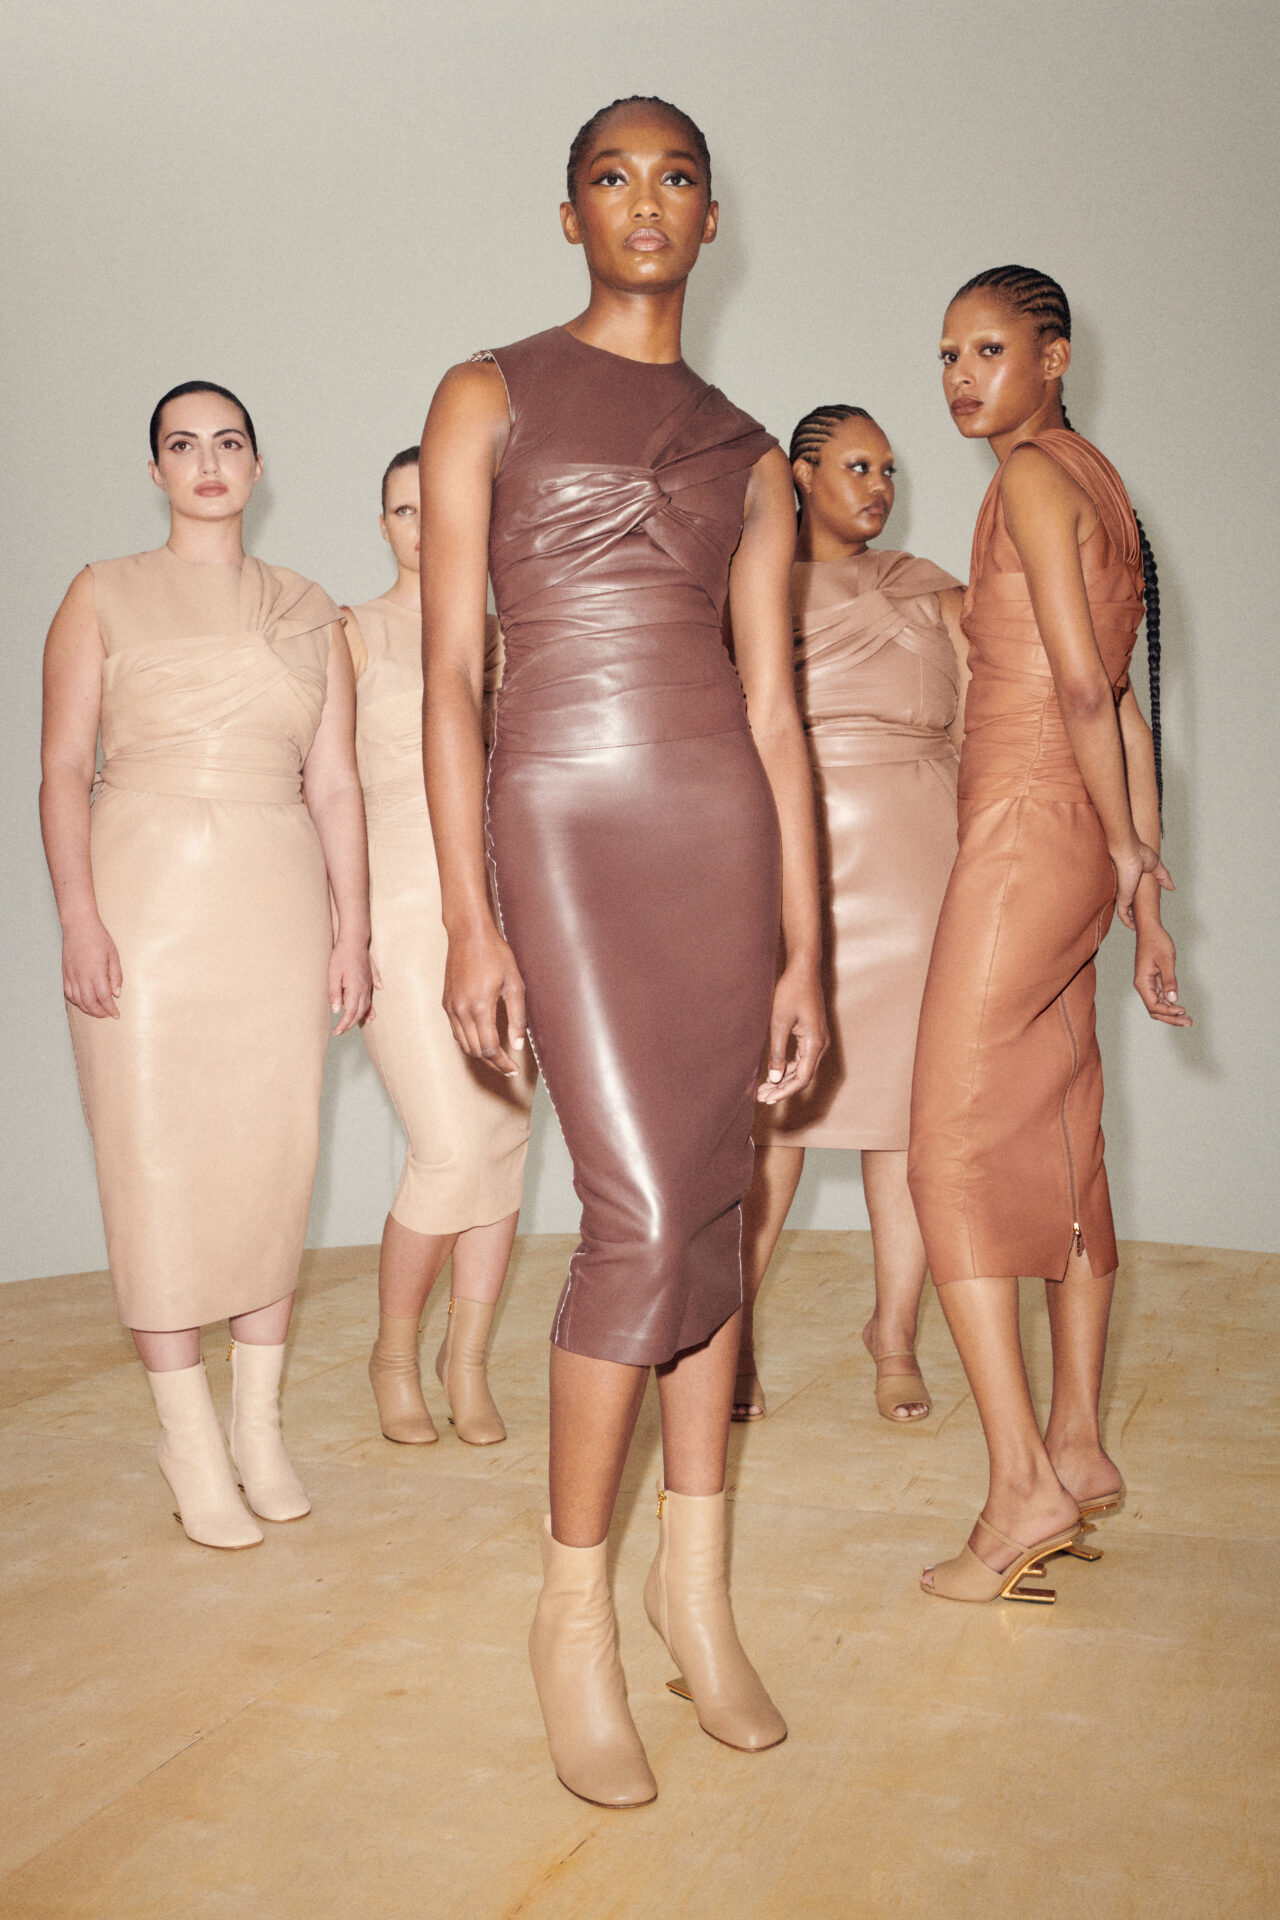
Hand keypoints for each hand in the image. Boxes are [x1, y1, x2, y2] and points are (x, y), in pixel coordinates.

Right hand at [62, 916, 121, 1017]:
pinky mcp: (64, 973)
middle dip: (99, 1013)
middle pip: (89, 1003)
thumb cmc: (99, 939)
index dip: (110, 1009)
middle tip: (107, 1015)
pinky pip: (68, 993)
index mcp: (96, 972)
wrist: (79, 926)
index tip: (116, 1014)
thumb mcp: (114, 955)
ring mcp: (71, 975)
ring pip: (77, 1000)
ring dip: (88, 1009)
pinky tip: (83, 1002)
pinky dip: (76, 1001)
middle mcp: (82, 976)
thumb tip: (117, 994)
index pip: (104, 997)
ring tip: (97, 1011)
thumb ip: (116, 976)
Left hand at [328, 934, 374, 1034]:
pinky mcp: (370, 979)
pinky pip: (371, 998)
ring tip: (354, 1025)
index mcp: (355, 989)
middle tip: (340, 1031)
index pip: (350, 1013)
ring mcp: (369, 984)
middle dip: (350, 1024)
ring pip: (366, 1006)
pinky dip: (370, 1008)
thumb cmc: (341, 956)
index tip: (336, 1032)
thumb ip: (334, 994)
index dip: (343, 1025)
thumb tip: (336, 1011)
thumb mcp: (333, 975)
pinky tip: (372, 1013)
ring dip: (360, 1018)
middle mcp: (364, 989)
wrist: (354, 940)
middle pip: (359, 1013)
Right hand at [442, 921, 526, 1076]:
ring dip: (480, 1054)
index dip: (502, 1063)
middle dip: (493, 1062)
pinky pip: (456, 1031)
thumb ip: (517, 1017)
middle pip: (476, 1051)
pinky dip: (468, 1041)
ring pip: (464, 1044)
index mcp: (480, 1007)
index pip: (490, 1048)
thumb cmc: (495, 954)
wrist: (468, 934)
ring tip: (497, 1057)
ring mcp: (451, 1007)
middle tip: (509, 1067)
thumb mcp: (515, 984)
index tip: (514, 1069)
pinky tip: (482, 1039)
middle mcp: (461, 1011)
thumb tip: (517, 1045)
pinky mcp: (446, 1002)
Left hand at [756, 962, 827, 1104]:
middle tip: (762, 1097)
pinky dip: (786, 1067)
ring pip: (801, 1068)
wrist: (803, 970)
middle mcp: (820, 1044)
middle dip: (782, 1088)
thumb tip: (774, 1078)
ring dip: (783, 1079)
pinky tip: (773, 1073)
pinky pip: (801, 1058)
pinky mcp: (811, 1034)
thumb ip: (777, 1052)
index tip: (768, 1098)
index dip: (785, 1091)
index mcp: (815, 1043)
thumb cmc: (791, 992)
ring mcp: (817, 1039)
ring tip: (763, 1088)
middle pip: (802, 1076)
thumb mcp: (779, 1022)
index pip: (802, 1078)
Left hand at [1111, 837, 1173, 931]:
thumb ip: (1163, 877)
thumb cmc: (1138, 852)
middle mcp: (1125, 890)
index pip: (1131, 898)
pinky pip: (1123, 914)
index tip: (1140, 913)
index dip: (1135, 906)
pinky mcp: (1122, 897)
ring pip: (1124, 912)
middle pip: (1127, 907)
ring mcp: (1123, 894)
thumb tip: (1171, 887)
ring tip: (1138, 929)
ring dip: (1130, 922)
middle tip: (1140, 925)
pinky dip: (1127, 922)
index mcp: (1131, 883)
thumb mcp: (1155, 866)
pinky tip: (1132, 928)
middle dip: (1131, 916)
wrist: (1128, 850)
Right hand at [1133, 921, 1191, 1026]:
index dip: (1168, 1012)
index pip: (1153, 1006)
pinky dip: (1170, 1005)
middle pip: (1154, 1010)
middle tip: (1188, 1022)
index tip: (1183, 1010)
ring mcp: (1148, 984)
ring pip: (1158, 1006)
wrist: (1150, 929)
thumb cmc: (1157, 941)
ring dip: (1171, 1014)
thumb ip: (1169, 980)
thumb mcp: (1166, 960)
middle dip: (1171, 1018)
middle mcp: (1143, 985)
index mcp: (1142, 982)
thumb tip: (1173, 999)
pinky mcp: (1153, 980)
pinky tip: (1180, 1008)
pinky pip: (1160, 998)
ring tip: (1187, 1019)